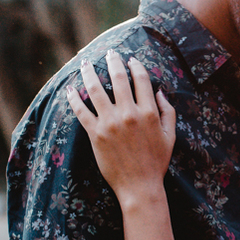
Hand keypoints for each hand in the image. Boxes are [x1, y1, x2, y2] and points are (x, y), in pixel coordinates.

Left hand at [67, 50, 175, 205]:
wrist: (140, 186)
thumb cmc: (156, 163)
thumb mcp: (170, 136)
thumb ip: (168, 112)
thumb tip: (160, 92)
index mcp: (149, 113)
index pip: (141, 80)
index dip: (135, 66)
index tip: (130, 60)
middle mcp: (129, 114)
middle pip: (118, 79)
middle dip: (113, 62)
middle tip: (109, 53)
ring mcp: (110, 123)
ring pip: (96, 90)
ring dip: (89, 73)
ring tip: (85, 63)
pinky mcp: (95, 134)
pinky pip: (81, 111)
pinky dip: (73, 98)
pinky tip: (70, 89)